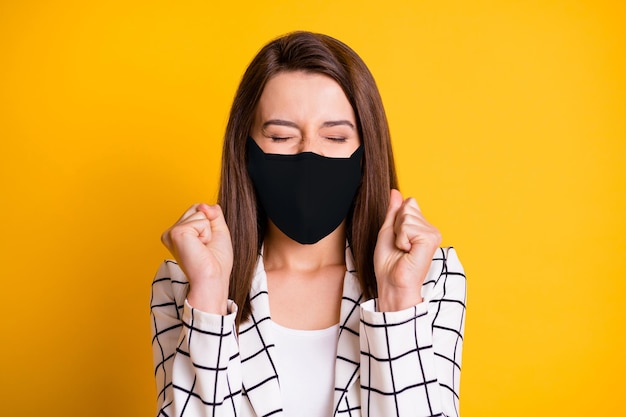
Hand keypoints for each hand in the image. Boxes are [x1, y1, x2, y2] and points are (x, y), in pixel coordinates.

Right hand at [161, 204, 232, 313]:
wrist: (213, 279)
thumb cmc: (216, 262)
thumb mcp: (218, 231)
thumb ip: (213, 213)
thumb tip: (203, 205)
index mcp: (178, 233)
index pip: (197, 210)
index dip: (210, 223)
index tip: (206, 245)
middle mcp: (171, 232)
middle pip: (197, 208)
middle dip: (209, 225)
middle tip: (205, 246)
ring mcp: (172, 232)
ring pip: (199, 212)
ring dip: (208, 231)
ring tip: (202, 248)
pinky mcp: (176, 233)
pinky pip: (200, 220)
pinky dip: (206, 233)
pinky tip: (200, 247)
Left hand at [374, 189, 441, 310]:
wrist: (391, 282)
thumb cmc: (389, 262)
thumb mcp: (388, 231)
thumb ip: (393, 211)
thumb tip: (395, 191)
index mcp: (422, 227)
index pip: (409, 203)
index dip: (396, 219)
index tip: (397, 239)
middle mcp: (431, 229)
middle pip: (408, 206)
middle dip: (396, 225)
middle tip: (400, 246)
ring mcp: (433, 234)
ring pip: (407, 216)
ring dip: (398, 234)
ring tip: (403, 250)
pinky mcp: (430, 239)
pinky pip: (408, 226)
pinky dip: (401, 239)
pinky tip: (407, 252)